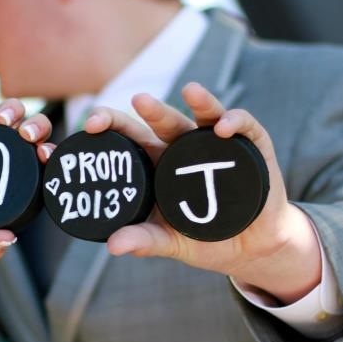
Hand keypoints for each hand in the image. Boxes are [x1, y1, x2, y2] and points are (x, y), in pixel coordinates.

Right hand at [0, 94, 52, 261]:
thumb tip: (10, 240)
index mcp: (6, 180)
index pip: (38, 161)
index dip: (49, 154)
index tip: (46, 158)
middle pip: (30, 128)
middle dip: (39, 126)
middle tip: (30, 139)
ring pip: (5, 109)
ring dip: (12, 110)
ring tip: (3, 124)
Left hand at [86, 82, 320, 301]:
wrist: (250, 250)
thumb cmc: (205, 240)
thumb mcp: (171, 242)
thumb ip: (144, 240)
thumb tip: (113, 247)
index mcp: (159, 164)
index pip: (132, 137)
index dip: (112, 126)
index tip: (91, 125)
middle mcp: (185, 148)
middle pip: (165, 121)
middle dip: (152, 109)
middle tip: (138, 100)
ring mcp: (217, 145)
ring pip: (206, 115)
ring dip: (201, 101)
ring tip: (190, 90)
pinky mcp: (251, 148)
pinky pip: (244, 127)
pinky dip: (235, 121)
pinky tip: (223, 128)